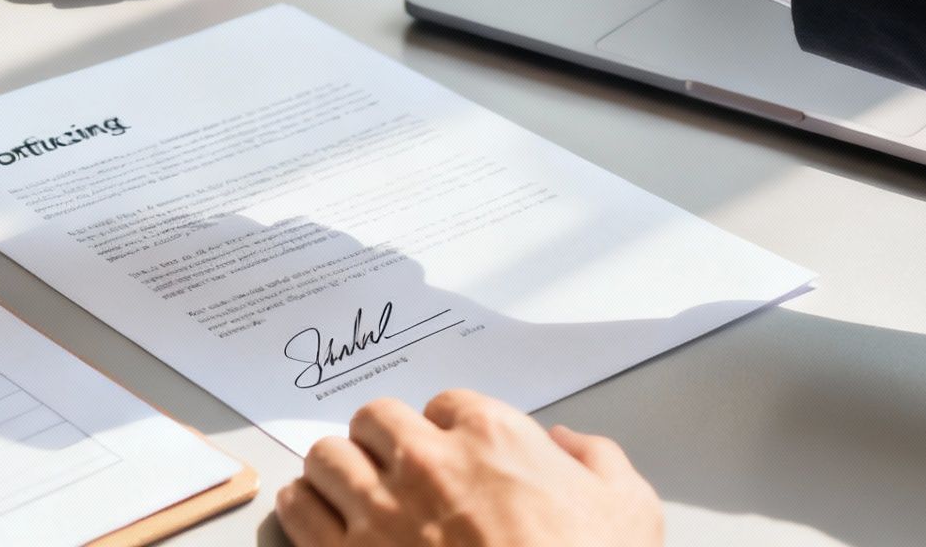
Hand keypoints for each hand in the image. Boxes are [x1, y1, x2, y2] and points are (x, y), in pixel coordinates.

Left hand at [279, 390, 663, 546]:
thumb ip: (596, 459)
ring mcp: (380, 512)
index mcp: (492, 435)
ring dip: (336, 471)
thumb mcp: (630, 508)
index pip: (443, 404)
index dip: (446, 432)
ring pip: (326, 457)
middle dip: (383, 443)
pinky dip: (302, 509)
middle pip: (374, 421)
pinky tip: (316, 521)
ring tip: (348, 492)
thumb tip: (565, 443)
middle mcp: (427, 461)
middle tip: (394, 470)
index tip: (450, 456)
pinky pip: (296, 510)